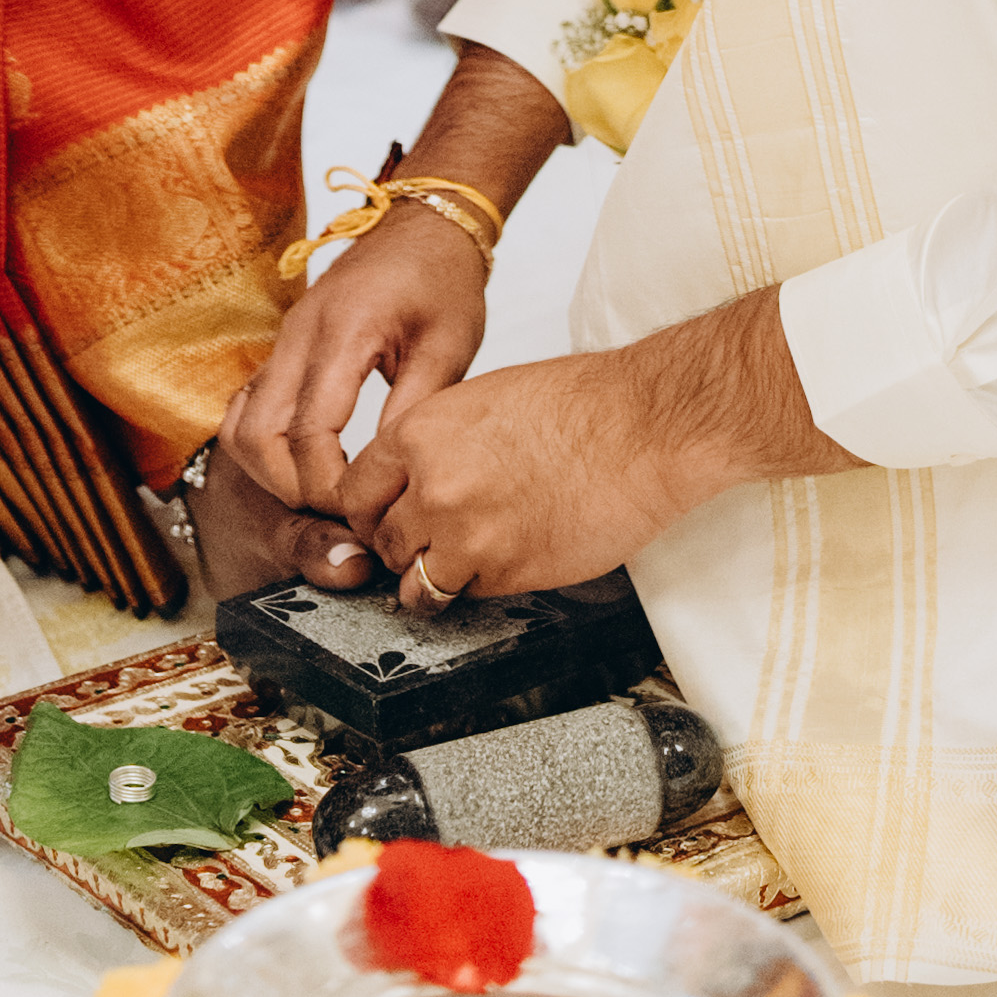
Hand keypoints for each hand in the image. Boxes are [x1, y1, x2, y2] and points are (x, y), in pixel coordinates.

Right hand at [223, 212, 492, 533]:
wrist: (423, 224)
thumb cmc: (442, 281)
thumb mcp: (448, 347)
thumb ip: (413, 411)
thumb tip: (388, 478)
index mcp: (343, 332)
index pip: (309, 431)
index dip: (328, 486)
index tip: (361, 510)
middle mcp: (299, 335)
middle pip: (257, 435)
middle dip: (290, 486)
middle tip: (338, 509)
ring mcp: (284, 339)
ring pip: (240, 424)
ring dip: (270, 469)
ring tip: (322, 492)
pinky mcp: (283, 345)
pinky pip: (249, 405)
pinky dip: (265, 444)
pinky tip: (306, 462)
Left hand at [338, 296, 841, 606]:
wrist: (641, 430)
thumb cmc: (580, 404)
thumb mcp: (483, 399)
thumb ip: (436, 442)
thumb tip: (412, 479)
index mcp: (422, 432)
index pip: (354, 492)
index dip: (369, 511)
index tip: (381, 520)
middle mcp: (433, 486)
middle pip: (380, 541)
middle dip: (400, 546)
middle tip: (426, 542)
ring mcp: (466, 535)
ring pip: (414, 584)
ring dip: (431, 579)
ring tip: (460, 563)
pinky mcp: (505, 573)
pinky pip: (466, 597)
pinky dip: (478, 588)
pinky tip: (506, 559)